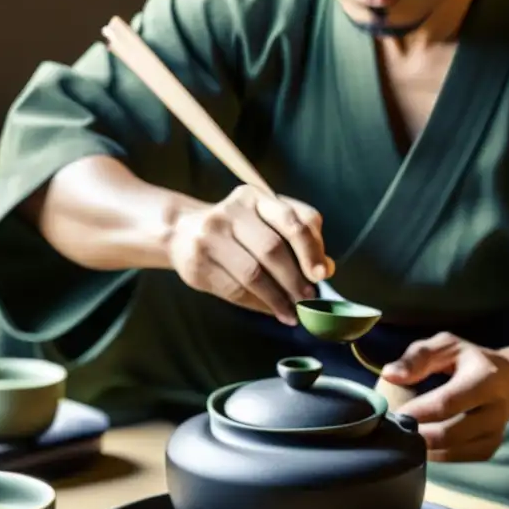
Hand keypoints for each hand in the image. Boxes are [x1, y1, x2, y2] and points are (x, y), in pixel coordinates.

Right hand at [168, 185, 334, 324]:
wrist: (182, 232)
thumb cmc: (236, 230)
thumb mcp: (266, 223)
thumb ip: (297, 239)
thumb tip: (326, 269)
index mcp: (255, 197)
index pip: (292, 220)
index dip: (311, 248)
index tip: (321, 273)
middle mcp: (232, 212)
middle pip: (272, 248)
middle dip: (295, 279)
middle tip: (309, 300)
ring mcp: (210, 237)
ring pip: (253, 273)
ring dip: (278, 298)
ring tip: (293, 311)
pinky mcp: (198, 264)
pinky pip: (235, 290)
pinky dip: (259, 304)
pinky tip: (272, 311)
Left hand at [381, 333, 508, 461]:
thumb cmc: (471, 361)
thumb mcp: (447, 346)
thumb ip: (418, 356)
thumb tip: (390, 375)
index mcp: (485, 379)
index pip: (447, 402)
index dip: (417, 411)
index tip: (392, 414)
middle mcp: (495, 410)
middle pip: (448, 434)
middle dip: (416, 434)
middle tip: (392, 429)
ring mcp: (495, 433)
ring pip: (450, 451)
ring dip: (422, 447)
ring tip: (403, 434)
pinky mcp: (489, 449)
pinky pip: (456, 459)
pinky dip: (434, 454)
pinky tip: (421, 442)